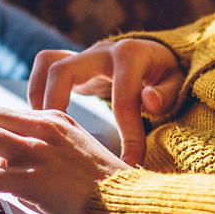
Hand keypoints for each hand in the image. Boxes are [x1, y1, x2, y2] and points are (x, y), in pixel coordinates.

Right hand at [28, 38, 182, 164]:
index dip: (128, 135)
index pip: (124, 99)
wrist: (156, 53)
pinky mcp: (73, 61)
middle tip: (59, 141)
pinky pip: (44, 65)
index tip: (130, 163)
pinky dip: (37, 88)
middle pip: (63, 71)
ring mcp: (85, 53)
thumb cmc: (165, 73)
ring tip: (43, 129)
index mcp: (131, 56)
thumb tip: (148, 100)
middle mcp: (102, 50)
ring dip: (39, 96)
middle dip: (56, 105)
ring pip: (47, 64)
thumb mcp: (176, 81)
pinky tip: (44, 117)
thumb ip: (167, 92)